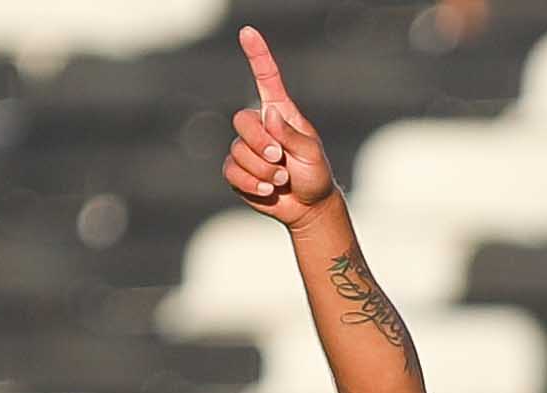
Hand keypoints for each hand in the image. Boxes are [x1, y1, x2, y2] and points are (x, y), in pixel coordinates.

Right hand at [225, 27, 337, 226]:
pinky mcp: (237, 171)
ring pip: (238, 151)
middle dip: (259, 143)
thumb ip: (291, 135)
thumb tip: (269, 116)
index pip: (266, 79)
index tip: (247, 32)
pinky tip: (268, 190)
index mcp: (279, 113)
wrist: (308, 206)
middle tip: (279, 159)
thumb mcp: (311, 153)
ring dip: (262, 170)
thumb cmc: (314, 174)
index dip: (257, 55)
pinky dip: (252, 183)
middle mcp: (260, 127)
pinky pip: (232, 172)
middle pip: (241, 120)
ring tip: (281, 178)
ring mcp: (246, 149)